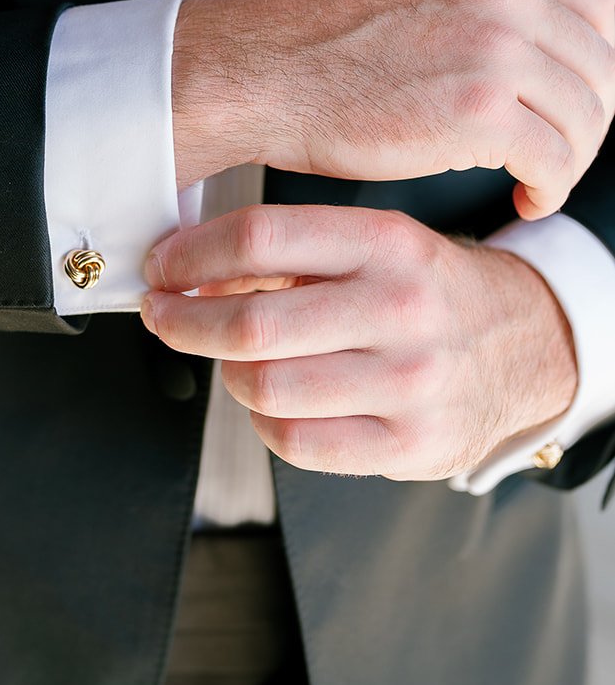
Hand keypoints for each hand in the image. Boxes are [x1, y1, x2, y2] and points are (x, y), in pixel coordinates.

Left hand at [141, 203, 577, 480]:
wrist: (524, 343)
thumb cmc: (425, 288)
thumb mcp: (372, 243)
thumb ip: (287, 254)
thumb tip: (189, 270)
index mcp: (386, 243)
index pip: (261, 239)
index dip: (190, 255)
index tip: (160, 267)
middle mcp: (402, 309)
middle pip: (252, 324)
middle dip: (184, 322)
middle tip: (164, 316)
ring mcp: (410, 383)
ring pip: (265, 386)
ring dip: (227, 372)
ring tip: (231, 358)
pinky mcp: (412, 445)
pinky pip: (295, 441)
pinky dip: (263, 421)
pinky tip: (270, 399)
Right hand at [172, 0, 614, 219]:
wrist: (264, 70)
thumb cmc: (323, 45)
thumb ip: (481, 1)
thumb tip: (531, 41)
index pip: (599, 4)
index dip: (600, 58)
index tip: (580, 94)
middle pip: (600, 64)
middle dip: (590, 118)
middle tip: (560, 148)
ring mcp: (494, 50)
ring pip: (584, 116)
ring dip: (571, 158)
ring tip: (537, 179)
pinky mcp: (478, 113)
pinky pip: (554, 158)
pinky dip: (549, 187)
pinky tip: (521, 195)